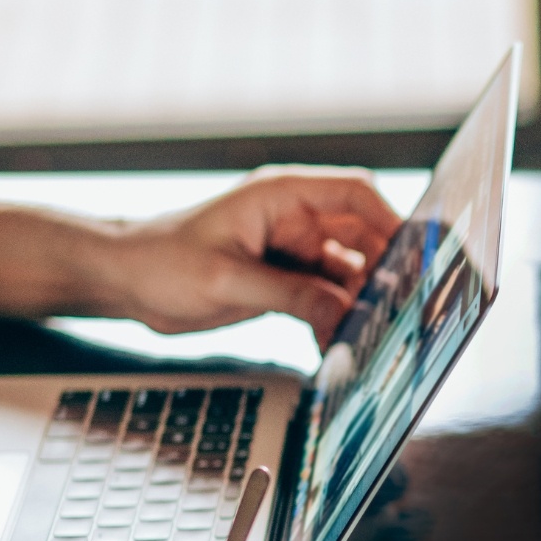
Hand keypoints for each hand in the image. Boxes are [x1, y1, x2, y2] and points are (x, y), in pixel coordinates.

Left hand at [105, 166, 401, 348]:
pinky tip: (332, 346)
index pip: (356, 194)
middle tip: (397, 309)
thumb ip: (291, 295)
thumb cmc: (161, 262)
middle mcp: (296, 220)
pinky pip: (328, 299)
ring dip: (359, 305)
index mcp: (283, 197)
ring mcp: (294, 252)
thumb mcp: (227, 280)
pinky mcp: (287, 282)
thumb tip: (346, 315)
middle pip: (365, 237)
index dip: (392, 220)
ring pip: (350, 274)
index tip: (416, 256)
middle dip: (384, 272)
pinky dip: (335, 322)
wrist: (124, 281)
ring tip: (361, 337)